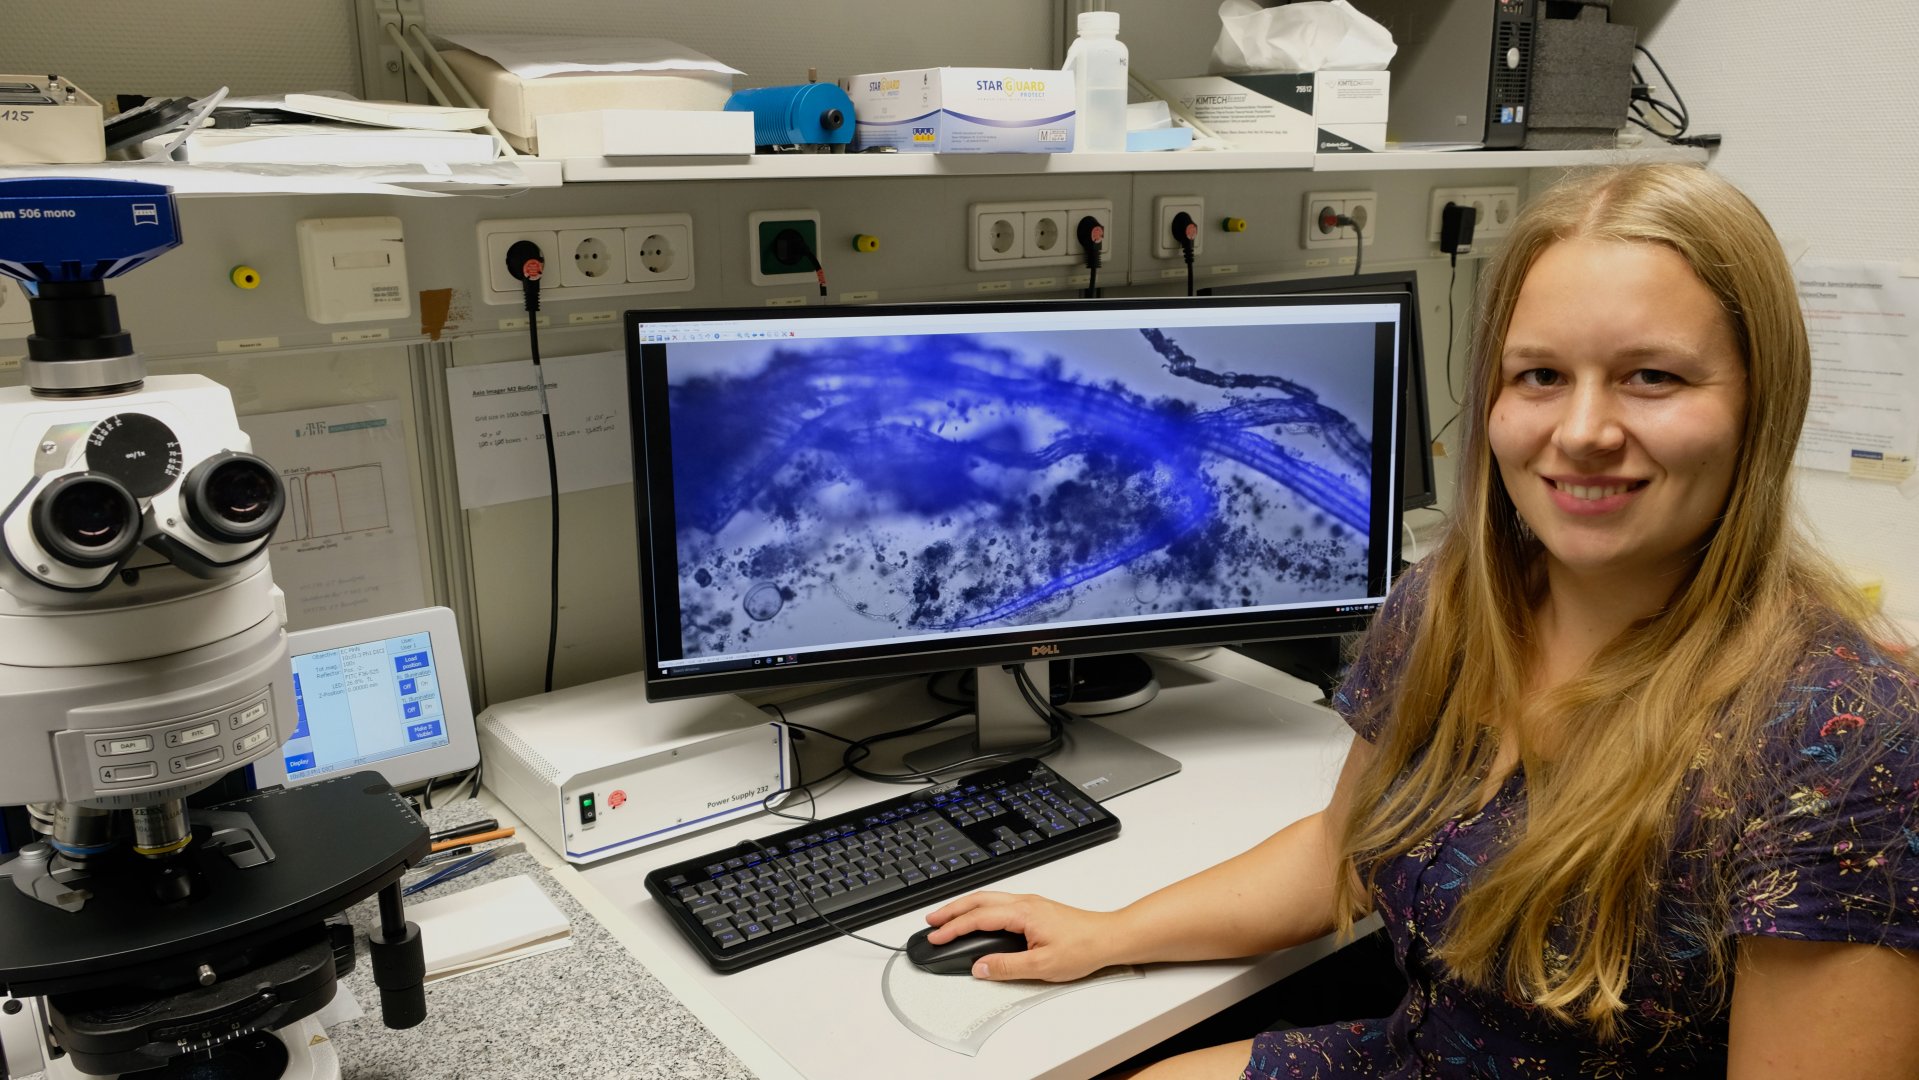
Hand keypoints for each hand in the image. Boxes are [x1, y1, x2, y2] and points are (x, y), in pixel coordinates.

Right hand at [923, 890, 1122, 981]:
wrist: (1109, 937)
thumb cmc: (1084, 947)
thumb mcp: (1042, 965)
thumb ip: (1006, 966)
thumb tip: (979, 967)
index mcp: (1022, 912)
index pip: (978, 918)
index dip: (953, 928)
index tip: (935, 938)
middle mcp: (1024, 902)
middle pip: (977, 900)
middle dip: (951, 910)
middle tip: (931, 922)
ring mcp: (1030, 903)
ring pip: (987, 898)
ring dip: (964, 907)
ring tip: (947, 918)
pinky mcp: (1035, 908)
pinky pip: (998, 902)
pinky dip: (979, 908)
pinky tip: (977, 917)